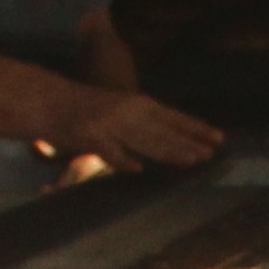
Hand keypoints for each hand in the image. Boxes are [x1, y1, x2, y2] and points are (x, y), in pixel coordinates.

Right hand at [57, 87, 225, 171]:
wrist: (48, 100)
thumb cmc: (86, 109)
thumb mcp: (120, 112)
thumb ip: (141, 126)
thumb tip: (165, 142)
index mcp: (137, 103)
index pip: (173, 117)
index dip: (196, 128)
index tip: (220, 138)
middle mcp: (127, 110)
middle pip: (164, 130)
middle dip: (188, 143)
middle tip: (211, 155)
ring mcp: (109, 123)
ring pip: (143, 140)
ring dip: (168, 151)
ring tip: (190, 160)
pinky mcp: (90, 136)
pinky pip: (109, 151)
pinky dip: (122, 160)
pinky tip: (136, 169)